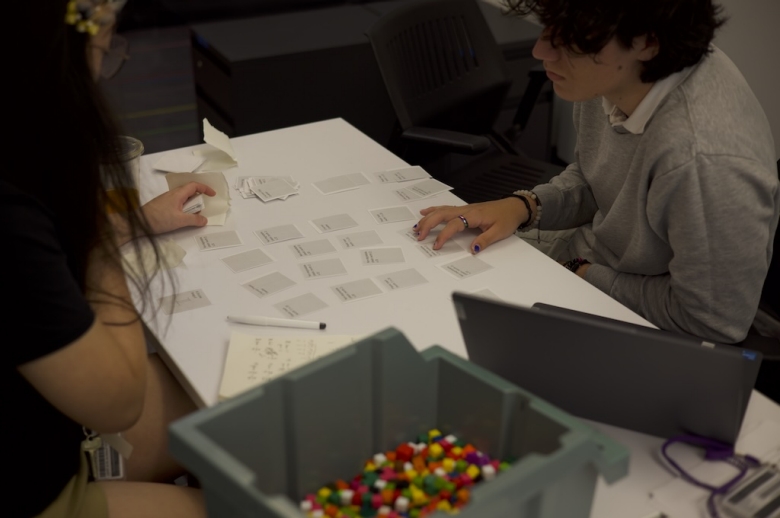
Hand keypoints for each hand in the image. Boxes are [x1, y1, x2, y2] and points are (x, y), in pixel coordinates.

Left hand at [141, 182, 215, 234]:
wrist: (139, 222)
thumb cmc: (159, 218)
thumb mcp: (180, 221)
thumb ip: (194, 220)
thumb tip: (204, 220)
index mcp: (178, 194)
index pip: (194, 186)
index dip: (205, 188)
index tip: (212, 194)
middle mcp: (172, 194)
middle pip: (189, 191)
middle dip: (198, 198)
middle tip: (202, 208)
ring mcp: (167, 199)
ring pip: (183, 198)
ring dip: (191, 204)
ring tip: (193, 215)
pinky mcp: (163, 205)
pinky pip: (177, 203)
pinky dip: (184, 208)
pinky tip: (182, 217)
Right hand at [414, 197, 528, 252]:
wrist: (514, 207)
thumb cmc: (507, 218)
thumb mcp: (499, 232)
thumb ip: (484, 240)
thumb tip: (473, 250)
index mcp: (474, 216)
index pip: (454, 225)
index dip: (444, 235)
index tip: (436, 245)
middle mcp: (466, 210)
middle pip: (442, 215)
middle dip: (428, 225)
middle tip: (419, 236)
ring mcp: (464, 208)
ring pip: (441, 211)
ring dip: (428, 218)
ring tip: (416, 227)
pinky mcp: (464, 209)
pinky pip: (446, 209)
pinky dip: (434, 210)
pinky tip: (425, 212)